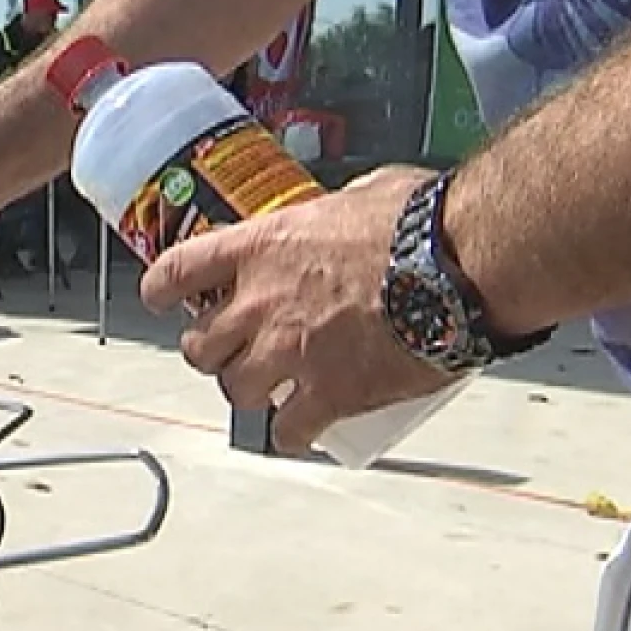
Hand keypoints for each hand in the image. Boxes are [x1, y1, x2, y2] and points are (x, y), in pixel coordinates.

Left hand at [138, 165, 451, 453]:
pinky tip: (302, 431)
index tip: (161, 300)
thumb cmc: (425, 224)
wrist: (469, 265)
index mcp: (262, 248)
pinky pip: (287, 431)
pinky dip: (291, 435)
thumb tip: (342, 212)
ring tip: (267, 389)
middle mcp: (262, 303)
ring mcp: (291, 353)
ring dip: (247, 393)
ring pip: (234, 391)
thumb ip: (333, 209)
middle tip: (230, 350)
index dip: (161, 291)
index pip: (177, 272)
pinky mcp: (330, 395)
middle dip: (211, 351)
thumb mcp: (362, 195)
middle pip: (200, 344)